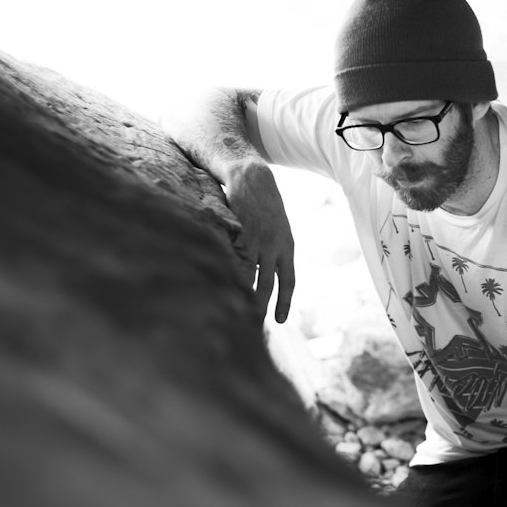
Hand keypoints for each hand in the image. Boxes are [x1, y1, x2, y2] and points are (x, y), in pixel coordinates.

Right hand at [222, 160, 295, 322]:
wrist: (252, 179)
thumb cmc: (263, 205)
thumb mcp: (276, 229)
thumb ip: (273, 252)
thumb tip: (260, 276)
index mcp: (287, 247)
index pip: (288, 281)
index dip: (283, 302)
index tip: (278, 321)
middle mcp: (274, 247)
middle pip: (265, 286)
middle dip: (259, 307)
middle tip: (252, 327)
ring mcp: (254, 242)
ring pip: (246, 276)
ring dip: (239, 294)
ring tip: (231, 309)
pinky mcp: (237, 235)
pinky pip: (231, 261)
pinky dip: (225, 274)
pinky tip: (217, 285)